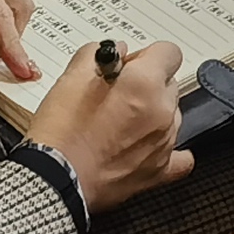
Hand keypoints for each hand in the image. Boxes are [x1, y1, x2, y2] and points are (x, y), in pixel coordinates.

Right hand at [24, 37, 190, 210]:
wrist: (53, 181)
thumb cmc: (60, 134)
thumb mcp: (70, 78)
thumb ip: (97, 55)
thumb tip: (115, 52)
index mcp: (144, 84)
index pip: (168, 52)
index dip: (146, 56)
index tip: (128, 65)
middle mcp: (162, 112)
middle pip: (169, 83)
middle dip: (148, 84)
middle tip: (117, 94)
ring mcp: (164, 143)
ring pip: (172, 114)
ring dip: (153, 113)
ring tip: (121, 123)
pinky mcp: (159, 171)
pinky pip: (180, 156)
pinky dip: (166, 147)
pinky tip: (149, 144)